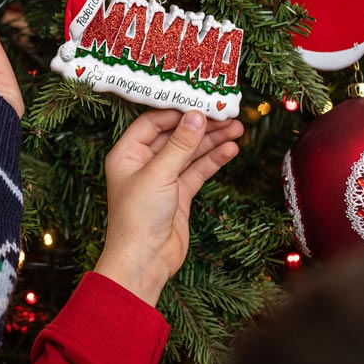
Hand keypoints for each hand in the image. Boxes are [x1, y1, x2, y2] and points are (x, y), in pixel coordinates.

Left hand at [94, 110, 241, 306]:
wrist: (145, 260)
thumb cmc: (138, 217)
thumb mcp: (159, 174)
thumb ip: (180, 144)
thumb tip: (196, 116)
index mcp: (126, 154)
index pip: (152, 122)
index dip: (177, 112)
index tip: (201, 103)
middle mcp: (143, 163)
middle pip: (174, 136)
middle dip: (200, 126)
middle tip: (226, 115)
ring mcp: (162, 179)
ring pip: (189, 152)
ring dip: (211, 141)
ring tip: (237, 129)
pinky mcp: (178, 195)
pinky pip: (197, 171)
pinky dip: (213, 160)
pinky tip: (231, 149)